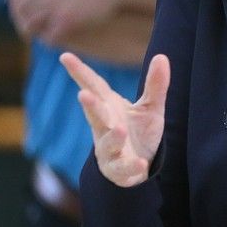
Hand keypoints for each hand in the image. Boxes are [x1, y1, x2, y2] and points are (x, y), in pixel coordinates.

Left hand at [8, 0, 121, 42]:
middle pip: (20, 3)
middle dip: (18, 11)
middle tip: (23, 17)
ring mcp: (57, 5)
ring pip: (31, 21)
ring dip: (29, 27)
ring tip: (33, 32)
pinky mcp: (70, 20)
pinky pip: (50, 34)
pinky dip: (48, 38)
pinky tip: (52, 38)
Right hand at [61, 51, 169, 186]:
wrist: (140, 167)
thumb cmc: (139, 133)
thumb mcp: (150, 107)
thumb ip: (156, 85)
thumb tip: (161, 56)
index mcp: (109, 108)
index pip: (94, 87)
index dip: (80, 72)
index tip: (65, 56)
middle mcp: (105, 127)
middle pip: (96, 115)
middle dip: (90, 106)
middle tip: (83, 94)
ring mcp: (109, 149)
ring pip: (107, 143)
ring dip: (112, 137)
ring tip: (120, 129)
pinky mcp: (118, 169)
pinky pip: (123, 168)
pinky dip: (131, 167)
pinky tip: (140, 164)